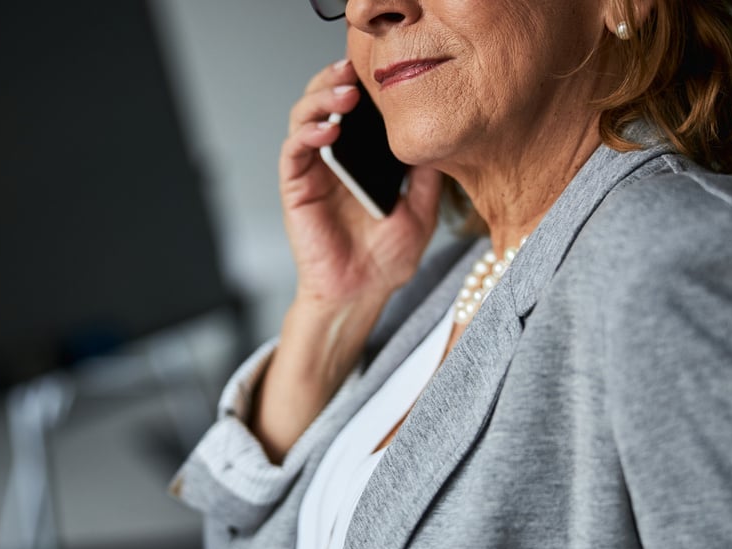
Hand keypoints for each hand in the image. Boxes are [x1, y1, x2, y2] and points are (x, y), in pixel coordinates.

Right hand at [279, 59, 442, 307]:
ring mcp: (313, 172)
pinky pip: (293, 152)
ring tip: (344, 94)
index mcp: (362, 160)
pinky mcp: (296, 189)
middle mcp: (334, 159)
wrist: (360, 295)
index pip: (357, 110)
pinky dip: (305, 134)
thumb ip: (425, 177)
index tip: (384, 71)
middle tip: (356, 71)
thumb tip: (438, 139)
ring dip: (320, 100)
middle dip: (337, 80)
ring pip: (304, 119)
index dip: (365, 86)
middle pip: (326, 104)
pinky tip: (325, 130)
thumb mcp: (420, 212)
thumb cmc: (386, 260)